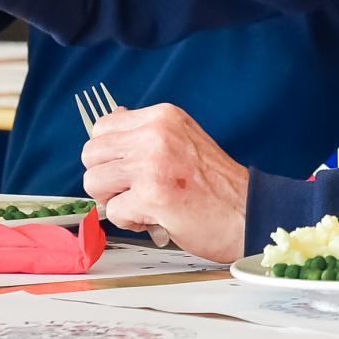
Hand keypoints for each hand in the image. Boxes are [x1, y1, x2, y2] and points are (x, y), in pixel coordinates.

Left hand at [80, 103, 251, 262]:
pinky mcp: (151, 196)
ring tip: (144, 204)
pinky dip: (130, 222)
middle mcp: (155, 134)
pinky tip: (156, 217)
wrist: (247, 212)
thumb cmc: (216, 184)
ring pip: (94, 182)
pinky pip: (112, 212)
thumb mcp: (182, 139)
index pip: (102, 127)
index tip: (126, 168)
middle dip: (105, 178)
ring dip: (114, 201)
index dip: (108, 154)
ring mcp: (152, 163)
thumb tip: (112, 118)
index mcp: (162, 116)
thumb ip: (146, 132)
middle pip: (90, 154)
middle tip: (132, 190)